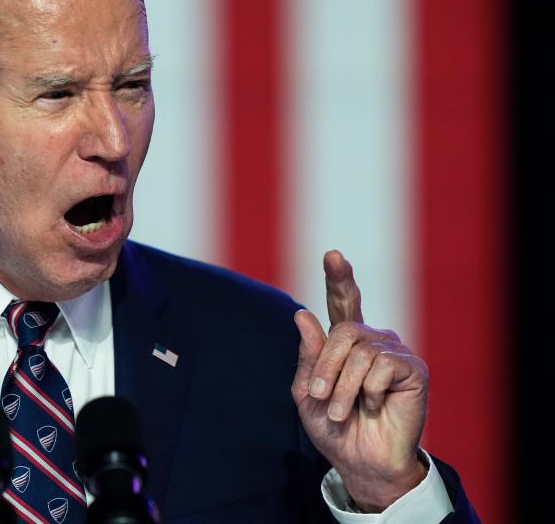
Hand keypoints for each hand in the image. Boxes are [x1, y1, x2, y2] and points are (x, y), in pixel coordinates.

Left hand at [291, 250, 428, 512]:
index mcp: (346, 341)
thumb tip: (302, 313)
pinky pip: (382, 366)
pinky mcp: (413, 370)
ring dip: (343, 387)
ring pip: (359, 351)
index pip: (344, 301)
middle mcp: (372, 340)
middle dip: (326, 367)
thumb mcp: (307, 392)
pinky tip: (375, 406)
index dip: (339, 277)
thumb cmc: (333, 427)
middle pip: (343, 330)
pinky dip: (368, 392)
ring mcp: (395, 352)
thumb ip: (308, 356)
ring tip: (343, 411)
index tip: (332, 255)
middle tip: (321, 398)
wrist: (359, 460)